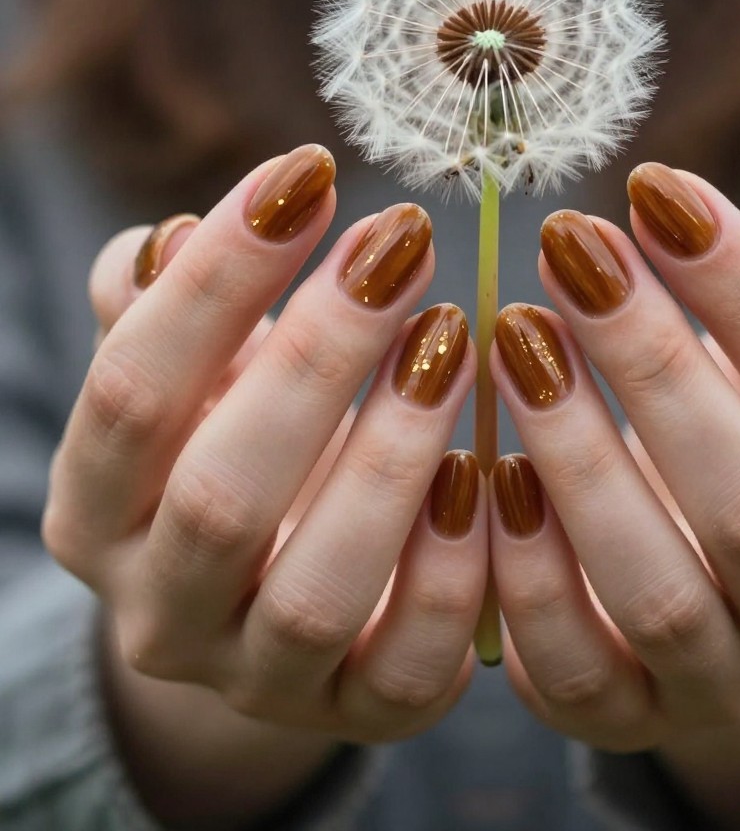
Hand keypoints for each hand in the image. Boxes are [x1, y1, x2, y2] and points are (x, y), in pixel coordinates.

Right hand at [42, 145, 484, 822]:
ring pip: (317, 592)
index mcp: (97, 507)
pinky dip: (455, 571)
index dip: (218, 281)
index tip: (309, 174)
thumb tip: (171, 239)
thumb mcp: (190, 374)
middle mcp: (159, 607)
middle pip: (221, 494)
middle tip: (401, 243)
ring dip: (392, 459)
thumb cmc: (238, 436)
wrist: (273, 585)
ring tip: (455, 340)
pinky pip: (411, 666)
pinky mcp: (360, 712)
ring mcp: (257, 677)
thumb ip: (161, 309)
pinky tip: (493, 470)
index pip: (133, 389)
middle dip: (317, 358)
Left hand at [488, 164, 739, 803]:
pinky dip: (525, 571)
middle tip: (570, 247)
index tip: (657, 191)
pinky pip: (571, 666)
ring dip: (578, 456)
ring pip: (654, 591)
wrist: (711, 591)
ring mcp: (722, 684)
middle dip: (652, 362)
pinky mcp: (623, 716)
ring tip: (515, 338)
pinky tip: (483, 469)